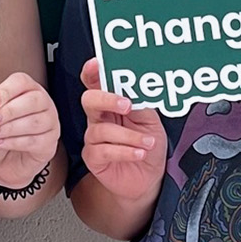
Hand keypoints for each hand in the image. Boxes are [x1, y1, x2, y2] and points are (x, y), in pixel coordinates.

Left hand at [0, 72, 58, 189]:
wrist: (2, 162)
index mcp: (25, 89)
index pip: (21, 81)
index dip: (6, 91)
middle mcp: (41, 102)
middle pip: (32, 100)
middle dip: (9, 111)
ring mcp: (49, 122)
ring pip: (34, 122)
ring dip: (9, 129)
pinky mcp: (50, 142)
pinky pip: (35, 141)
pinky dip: (14, 143)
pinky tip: (1, 143)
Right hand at [80, 58, 167, 203]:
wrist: (149, 178)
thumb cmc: (148, 145)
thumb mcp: (151, 121)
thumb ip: (141, 103)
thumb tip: (137, 87)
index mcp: (112, 104)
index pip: (96, 83)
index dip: (92, 72)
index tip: (96, 64)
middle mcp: (99, 119)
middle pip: (89, 100)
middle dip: (106, 99)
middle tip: (126, 105)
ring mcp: (94, 138)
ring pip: (101, 130)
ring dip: (129, 136)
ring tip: (147, 142)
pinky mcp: (93, 158)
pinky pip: (103, 151)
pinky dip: (125, 151)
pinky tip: (138, 153)